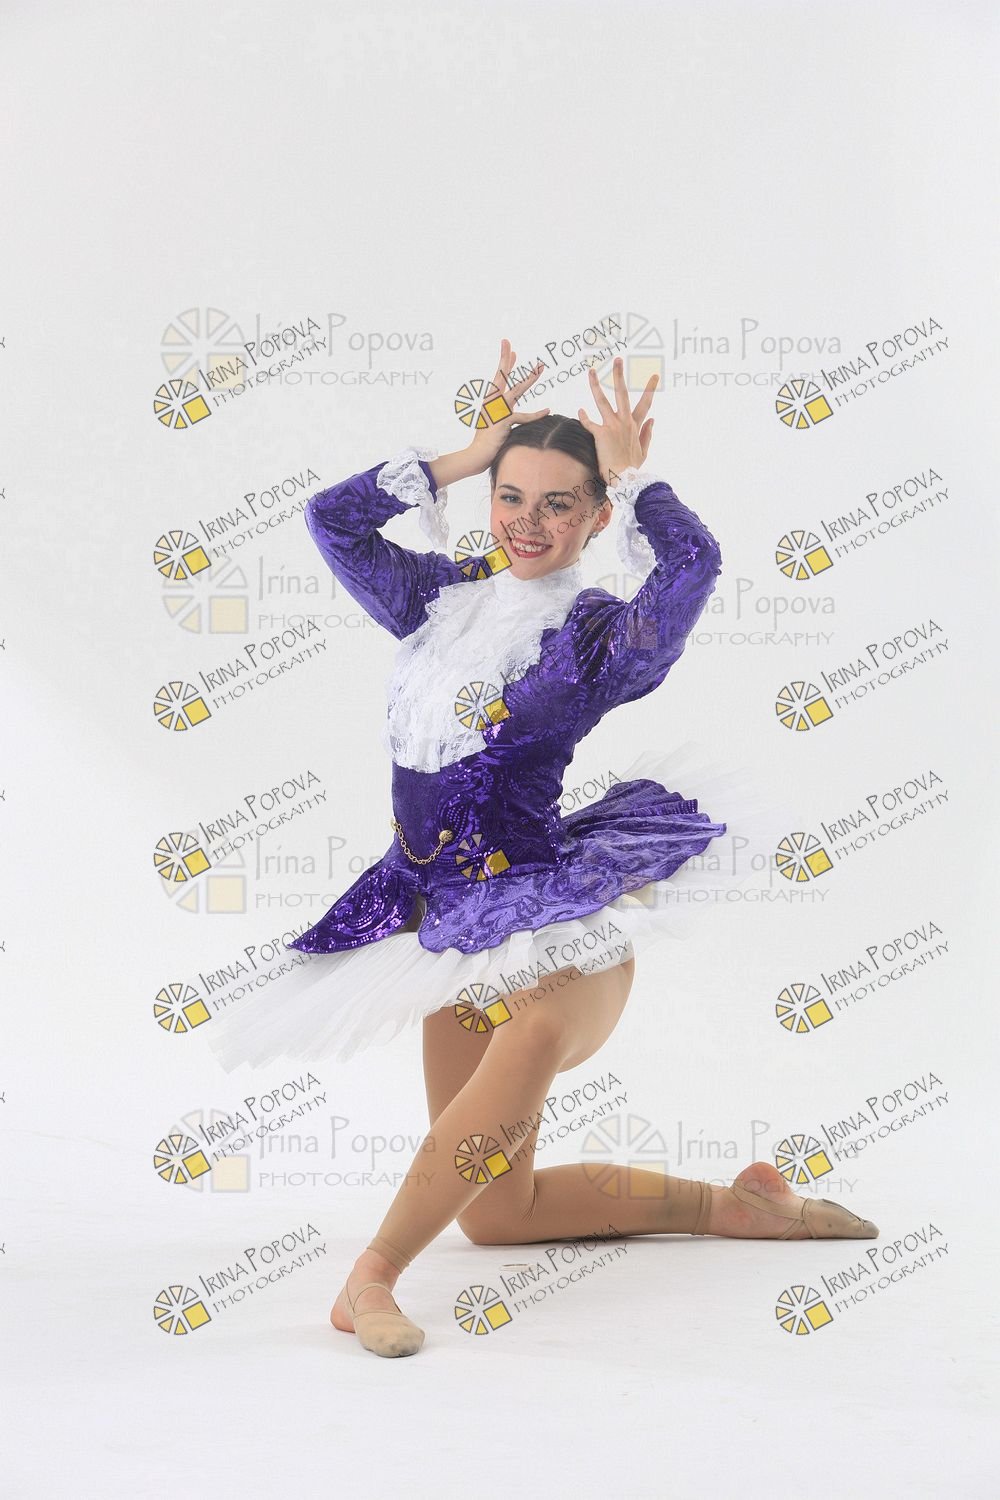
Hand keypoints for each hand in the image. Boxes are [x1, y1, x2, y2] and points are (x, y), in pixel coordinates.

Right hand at [463, 338, 550, 475]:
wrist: (476, 455)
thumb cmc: (486, 442)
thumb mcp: (493, 423)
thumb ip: (501, 412)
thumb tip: (509, 407)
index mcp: (490, 401)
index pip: (499, 378)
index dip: (505, 363)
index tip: (511, 350)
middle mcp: (492, 402)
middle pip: (501, 376)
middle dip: (506, 358)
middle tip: (508, 342)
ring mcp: (497, 410)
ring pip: (516, 390)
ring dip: (530, 379)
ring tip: (540, 367)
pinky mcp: (503, 421)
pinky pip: (523, 417)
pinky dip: (536, 415)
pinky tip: (548, 410)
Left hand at [577, 357, 656, 486]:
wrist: (625, 479)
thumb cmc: (633, 468)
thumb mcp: (644, 451)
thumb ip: (648, 434)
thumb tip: (653, 420)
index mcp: (635, 425)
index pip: (645, 403)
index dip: (650, 388)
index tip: (654, 375)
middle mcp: (624, 422)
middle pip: (622, 393)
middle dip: (619, 375)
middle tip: (617, 359)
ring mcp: (613, 426)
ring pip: (603, 401)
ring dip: (596, 385)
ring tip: (591, 371)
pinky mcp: (601, 434)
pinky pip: (590, 423)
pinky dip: (584, 418)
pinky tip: (580, 412)